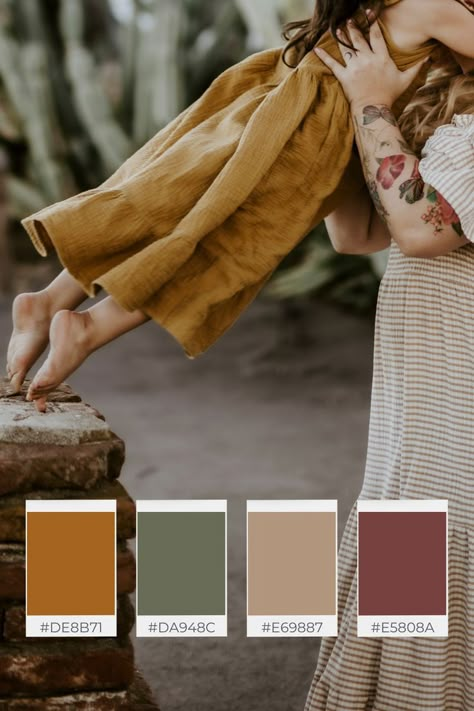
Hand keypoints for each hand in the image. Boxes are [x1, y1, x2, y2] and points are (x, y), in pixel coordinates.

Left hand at [314, 16, 428, 110]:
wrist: (374, 110)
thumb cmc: (389, 96)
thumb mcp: (405, 80)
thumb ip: (416, 67)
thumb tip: (429, 58)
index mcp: (381, 58)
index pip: (376, 36)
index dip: (372, 23)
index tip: (369, 13)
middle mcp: (367, 59)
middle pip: (359, 39)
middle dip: (353, 27)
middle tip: (348, 19)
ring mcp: (355, 68)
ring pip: (346, 48)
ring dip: (340, 37)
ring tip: (336, 28)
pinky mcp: (344, 77)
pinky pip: (333, 65)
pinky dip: (324, 57)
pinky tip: (316, 49)